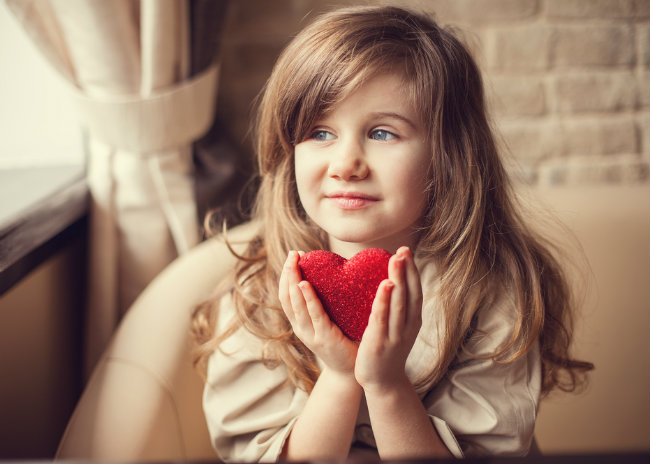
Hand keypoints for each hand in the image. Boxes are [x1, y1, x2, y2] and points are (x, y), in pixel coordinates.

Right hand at [278, 251, 358, 375]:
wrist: (352, 373)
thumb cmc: (345, 342)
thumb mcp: (333, 319)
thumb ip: (330, 301)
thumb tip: (338, 273)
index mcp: (301, 322)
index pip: (286, 295)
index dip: (286, 275)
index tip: (294, 256)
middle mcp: (301, 328)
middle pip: (286, 297)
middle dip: (288, 273)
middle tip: (293, 253)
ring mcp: (310, 334)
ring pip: (294, 304)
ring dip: (292, 281)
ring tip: (294, 263)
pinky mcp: (323, 338)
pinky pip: (313, 315)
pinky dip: (307, 299)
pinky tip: (305, 284)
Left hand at [354, 246, 422, 392]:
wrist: (383, 383)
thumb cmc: (386, 350)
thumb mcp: (396, 326)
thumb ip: (395, 306)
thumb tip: (389, 279)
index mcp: (413, 320)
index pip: (415, 291)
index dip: (412, 270)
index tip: (406, 250)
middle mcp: (408, 326)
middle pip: (410, 294)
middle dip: (407, 270)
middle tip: (403, 249)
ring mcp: (395, 335)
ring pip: (400, 304)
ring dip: (399, 280)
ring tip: (396, 261)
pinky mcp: (380, 343)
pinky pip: (383, 318)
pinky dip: (385, 301)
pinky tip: (385, 286)